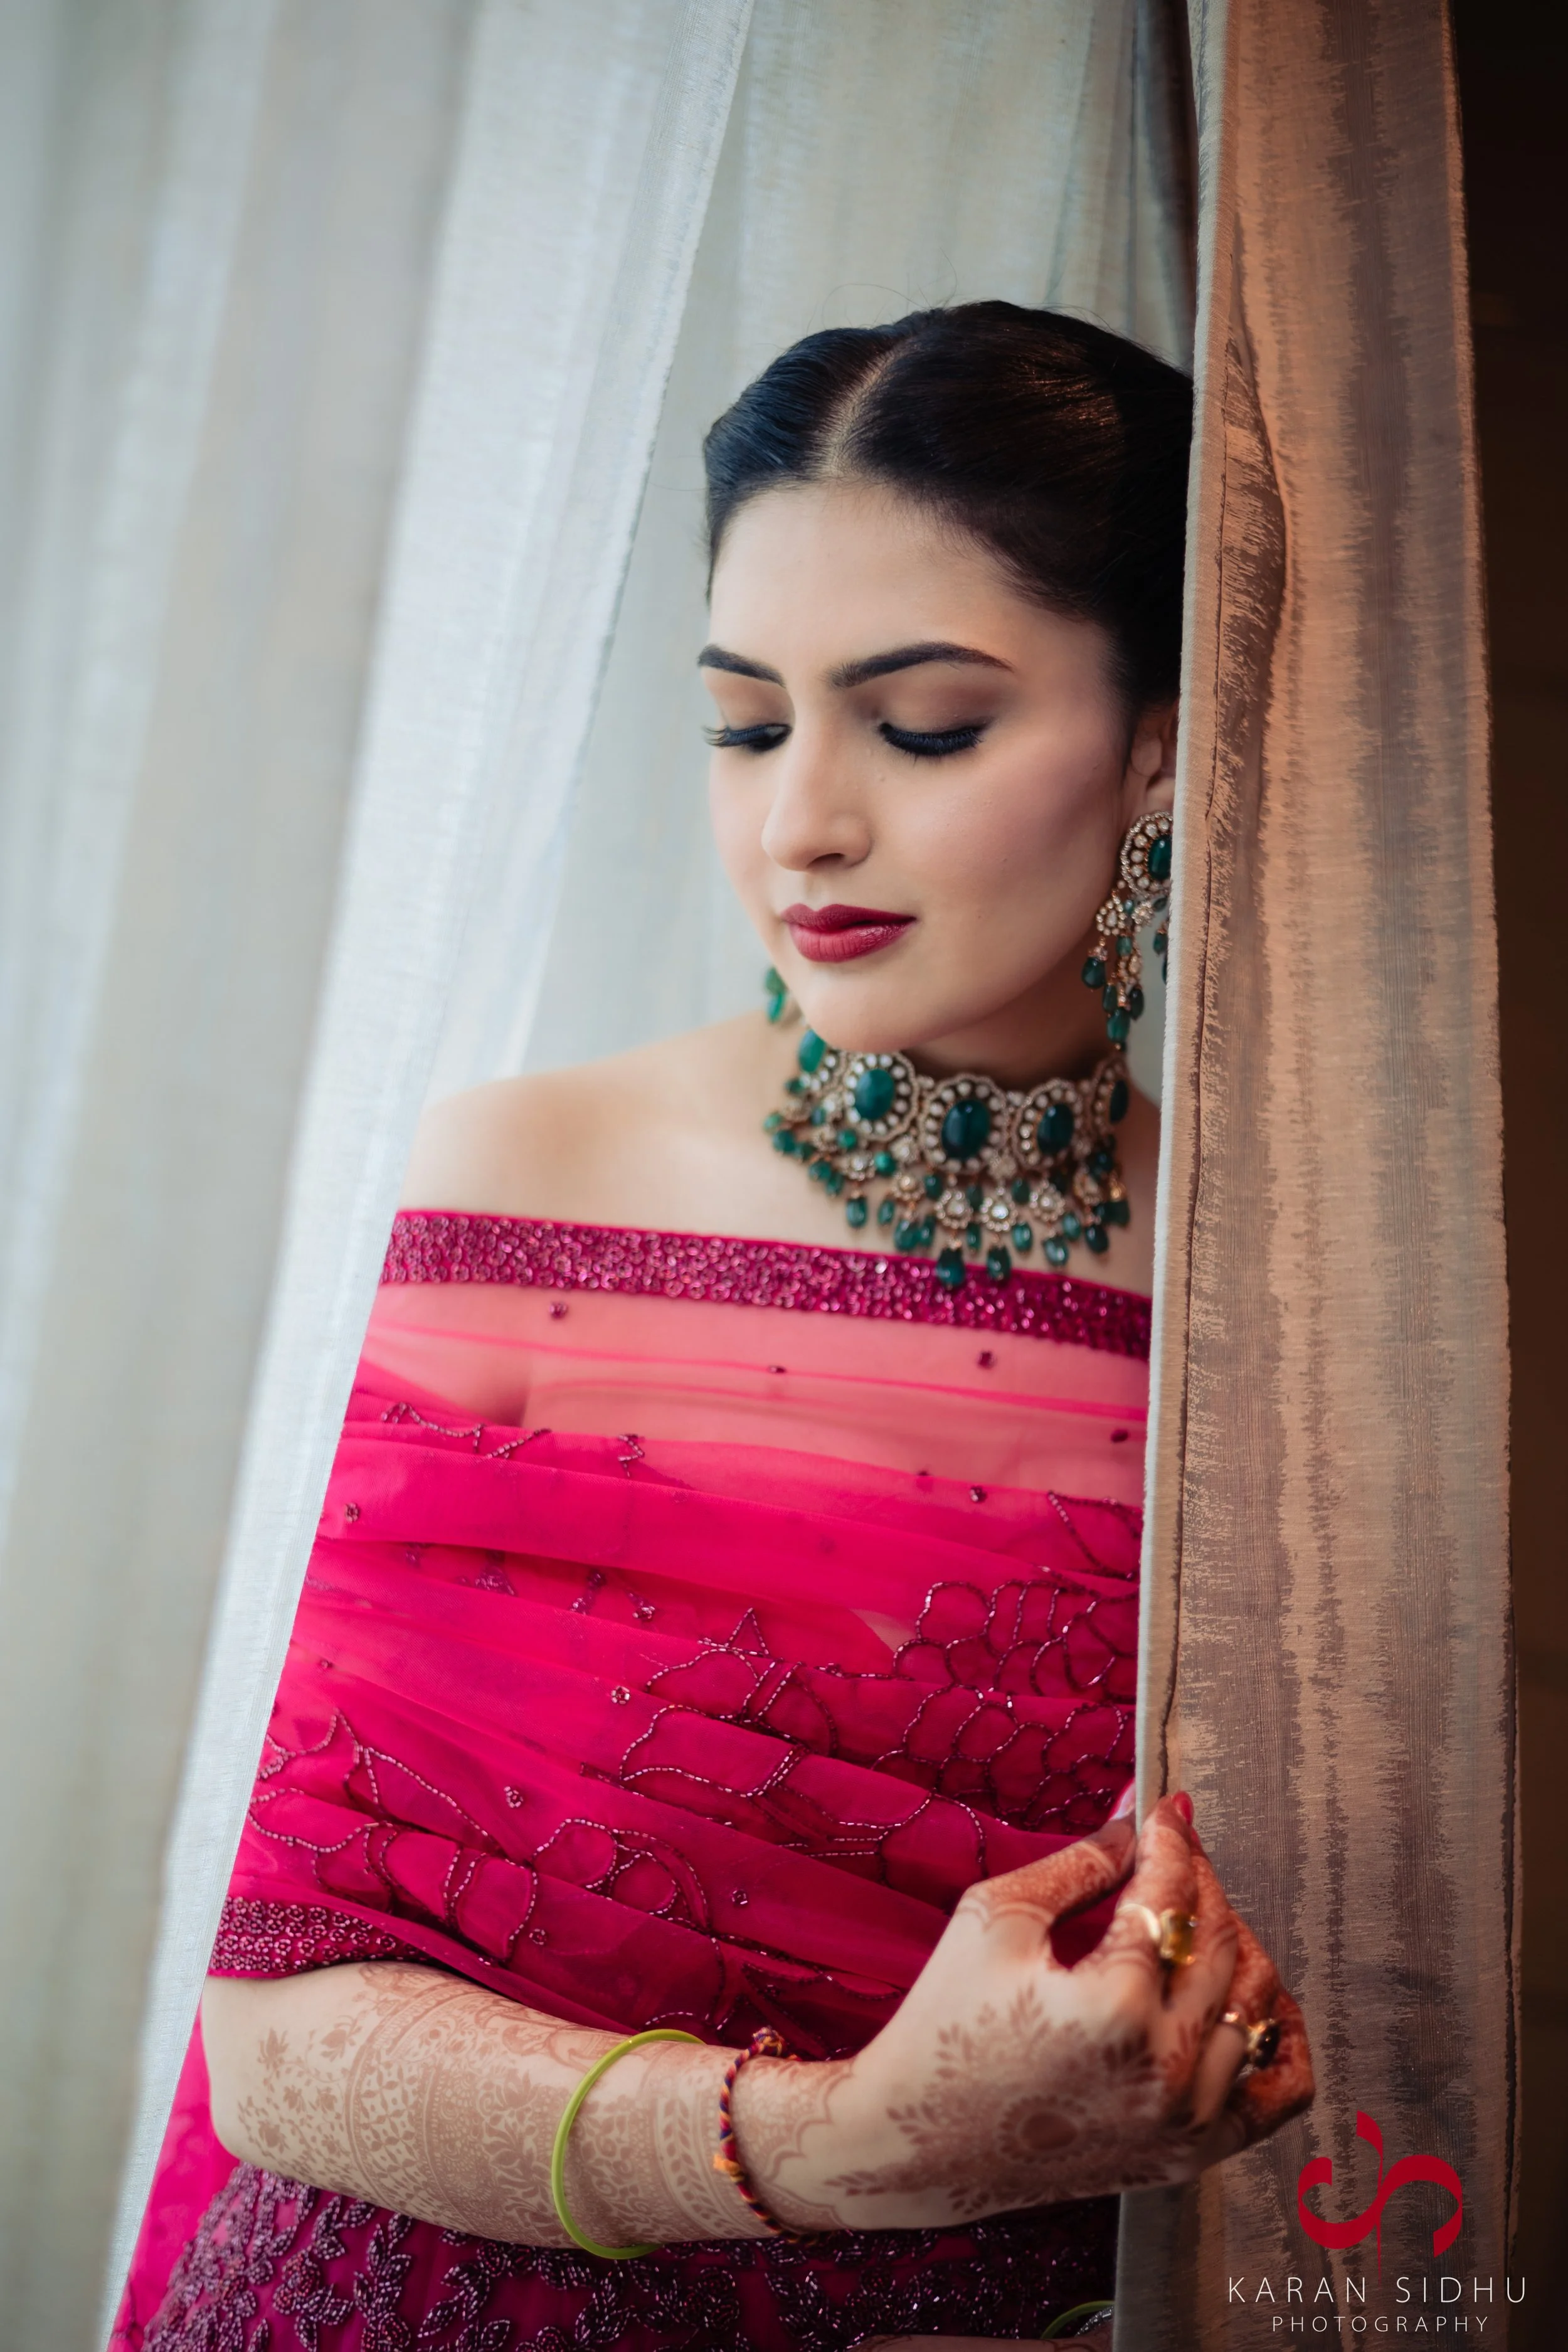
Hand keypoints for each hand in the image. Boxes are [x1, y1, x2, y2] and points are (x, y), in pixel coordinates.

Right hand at [738, 1796, 1311, 2232]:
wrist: (915, 2143)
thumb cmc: (943, 2025)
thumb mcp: (994, 1918)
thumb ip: (1078, 1864)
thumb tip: (1135, 1823)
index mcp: (1114, 2004)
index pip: (1171, 1893)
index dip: (1171, 1838)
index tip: (1166, 1808)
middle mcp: (1166, 2068)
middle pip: (1220, 1939)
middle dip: (1199, 1879)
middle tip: (1175, 1851)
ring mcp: (1186, 2120)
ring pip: (1256, 2002)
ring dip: (1235, 1942)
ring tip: (1196, 1915)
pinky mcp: (1190, 2156)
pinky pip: (1278, 2094)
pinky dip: (1280, 2037)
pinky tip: (1258, 1999)